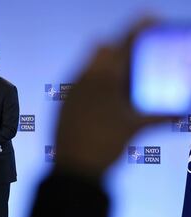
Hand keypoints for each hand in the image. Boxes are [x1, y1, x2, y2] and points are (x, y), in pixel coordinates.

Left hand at [55, 18, 172, 178]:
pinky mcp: (64, 103)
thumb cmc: (104, 148)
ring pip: (89, 65)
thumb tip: (185, 114)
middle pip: (102, 49)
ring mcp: (71, 91)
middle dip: (120, 49)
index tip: (149, 19)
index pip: (122, 43)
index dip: (137, 28)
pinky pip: (79, 81)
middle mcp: (83, 79)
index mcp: (103, 80)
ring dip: (106, 66)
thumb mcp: (134, 128)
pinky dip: (94, 82)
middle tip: (135, 61)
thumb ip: (161, 116)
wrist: (73, 171)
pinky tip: (105, 98)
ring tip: (121, 82)